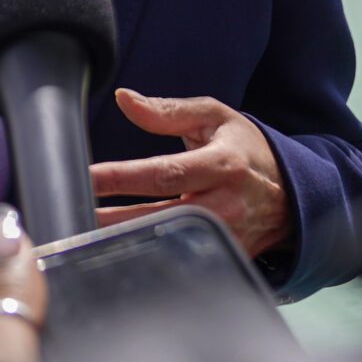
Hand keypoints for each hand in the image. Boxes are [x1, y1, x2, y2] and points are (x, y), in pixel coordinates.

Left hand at [91, 88, 292, 260]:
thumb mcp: (214, 116)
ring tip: (82, 238)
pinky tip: (115, 258)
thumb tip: (124, 98)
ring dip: (122, 244)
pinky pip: (179, 263)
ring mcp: (226, 239)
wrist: (291, 194)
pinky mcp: (224, 260)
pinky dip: (147, 260)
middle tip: (70, 215)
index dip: (120, 178)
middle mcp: (224, 206)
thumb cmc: (246, 149)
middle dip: (110, 220)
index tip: (85, 177)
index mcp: (221, 164)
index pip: (162, 173)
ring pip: (166, 246)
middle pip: (157, 218)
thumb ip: (166, 110)